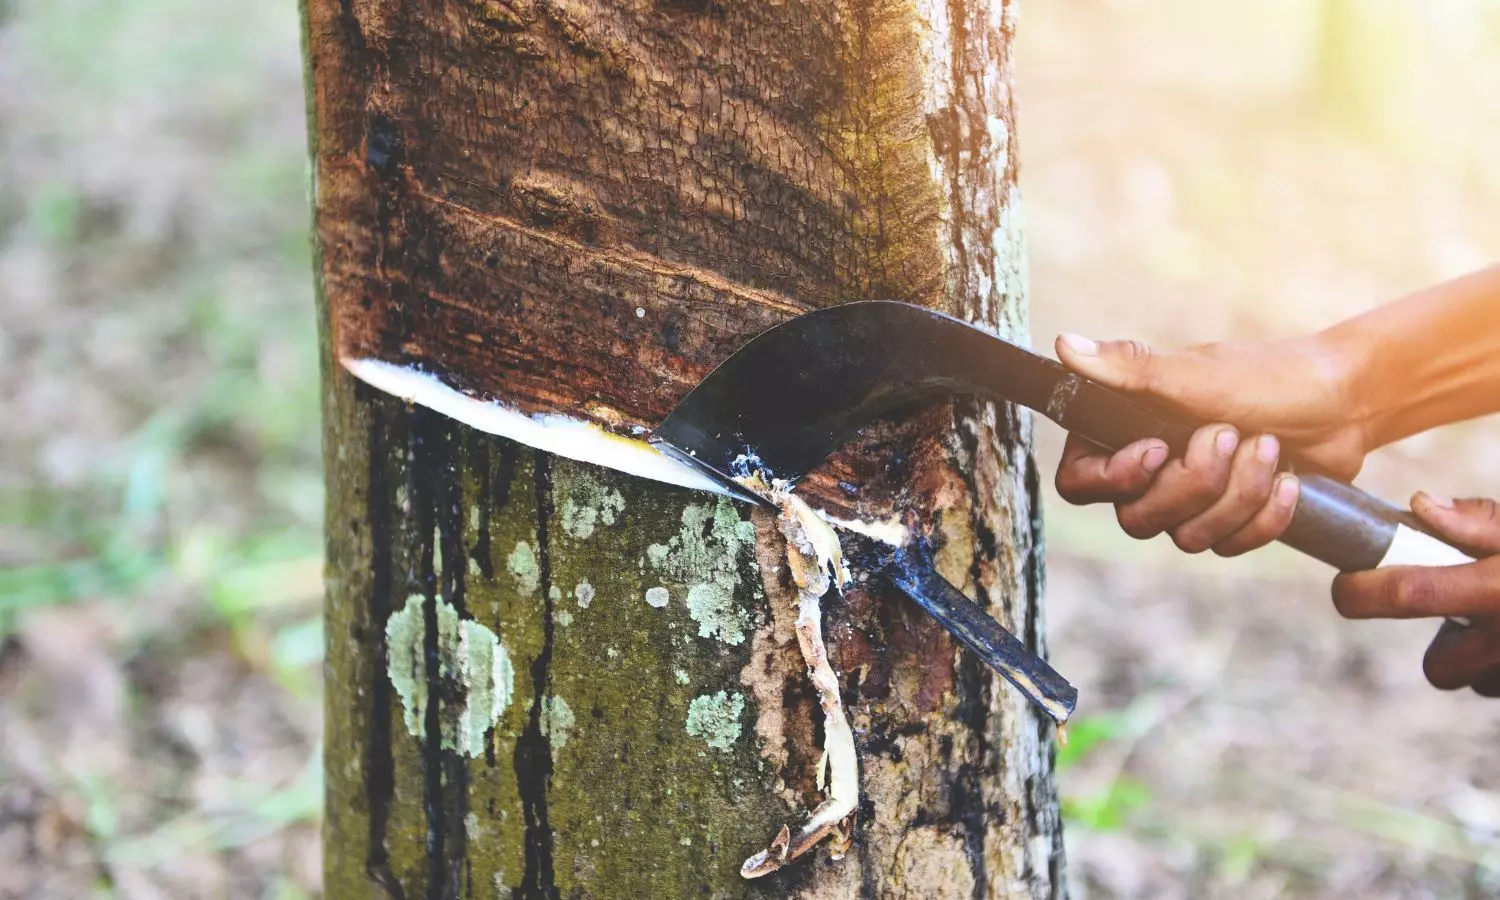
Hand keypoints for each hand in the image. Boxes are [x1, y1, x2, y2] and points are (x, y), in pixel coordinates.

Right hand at [1052, 333, 1367, 555]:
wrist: (1341, 401)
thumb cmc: (1264, 377)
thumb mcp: (1192, 374)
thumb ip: (1128, 369)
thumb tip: (1065, 345)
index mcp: (1122, 433)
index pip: (1078, 483)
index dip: (1113, 479)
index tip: (1158, 450)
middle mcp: (1146, 472)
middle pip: (1137, 518)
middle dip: (1195, 483)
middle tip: (1231, 435)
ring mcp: (1186, 502)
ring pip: (1187, 537)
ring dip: (1237, 494)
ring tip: (1269, 448)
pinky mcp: (1225, 523)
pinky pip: (1229, 547)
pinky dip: (1264, 517)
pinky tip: (1288, 483)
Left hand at [1332, 493, 1499, 694]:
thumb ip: (1480, 522)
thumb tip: (1420, 504)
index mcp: (1496, 590)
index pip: (1407, 595)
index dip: (1362, 592)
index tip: (1345, 585)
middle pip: (1439, 666)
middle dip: (1440, 644)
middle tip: (1454, 612)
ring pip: (1468, 678)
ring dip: (1472, 656)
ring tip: (1495, 622)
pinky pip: (1494, 685)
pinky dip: (1497, 665)